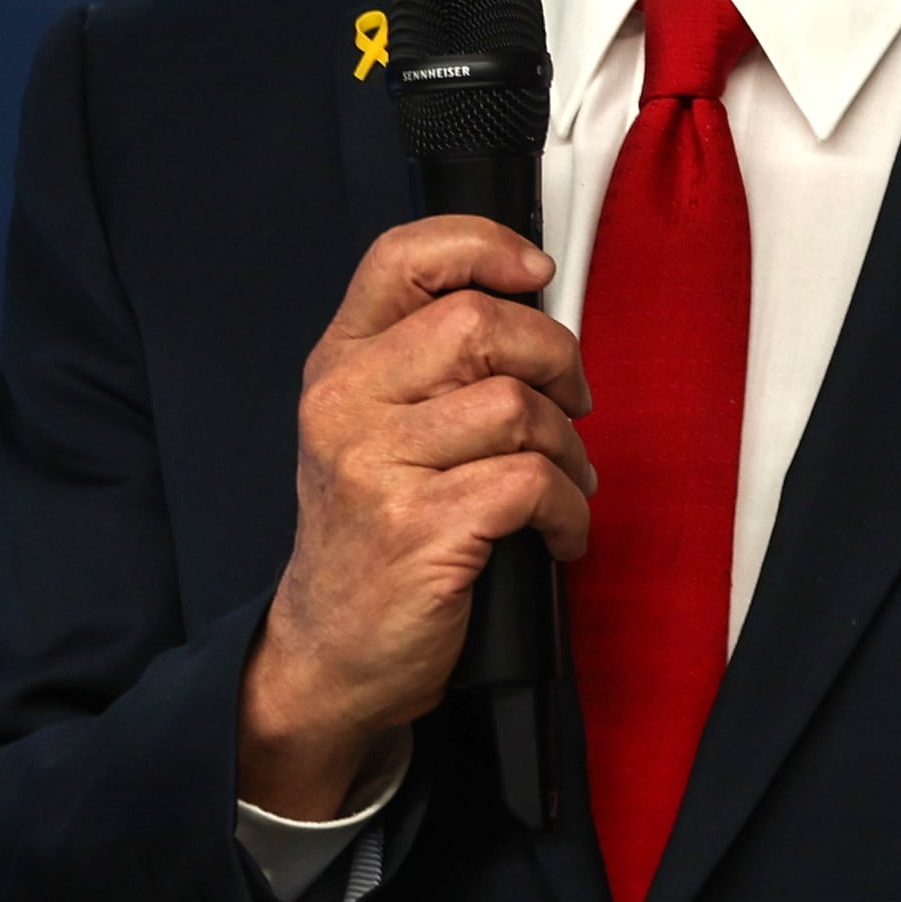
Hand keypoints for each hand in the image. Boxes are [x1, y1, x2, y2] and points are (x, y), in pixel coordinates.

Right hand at [239, 218, 597, 818]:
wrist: (328, 656)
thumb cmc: (368, 537)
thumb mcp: (370, 431)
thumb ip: (424, 365)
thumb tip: (531, 308)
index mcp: (338, 364)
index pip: (401, 258)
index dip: (482, 245)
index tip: (535, 272)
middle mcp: (346, 403)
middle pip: (478, 325)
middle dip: (555, 358)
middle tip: (573, 402)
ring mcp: (376, 466)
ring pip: (514, 406)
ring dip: (567, 447)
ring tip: (568, 482)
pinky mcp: (418, 530)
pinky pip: (530, 484)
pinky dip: (569, 510)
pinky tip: (561, 534)